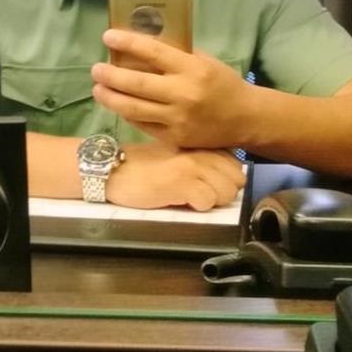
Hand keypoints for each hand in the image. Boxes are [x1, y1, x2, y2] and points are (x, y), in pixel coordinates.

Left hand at [91, 29, 250, 147]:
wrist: (245, 118)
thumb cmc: (223, 84)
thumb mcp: (205, 62)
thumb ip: (176, 56)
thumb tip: (142, 47)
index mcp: (192, 69)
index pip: (153, 52)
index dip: (127, 43)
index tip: (108, 36)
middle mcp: (183, 94)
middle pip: (136, 84)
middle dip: (110, 75)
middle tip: (96, 69)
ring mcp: (178, 119)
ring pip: (133, 109)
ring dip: (111, 98)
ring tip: (97, 89)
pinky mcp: (175, 138)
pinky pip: (143, 125)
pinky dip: (127, 114)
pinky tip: (119, 105)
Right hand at [106, 142, 245, 210]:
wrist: (114, 169)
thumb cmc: (144, 165)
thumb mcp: (177, 154)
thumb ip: (201, 159)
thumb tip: (225, 178)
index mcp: (201, 144)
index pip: (236, 165)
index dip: (225, 179)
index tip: (208, 184)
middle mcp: (201, 152)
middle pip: (237, 181)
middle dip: (222, 192)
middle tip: (200, 194)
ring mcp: (193, 167)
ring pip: (227, 193)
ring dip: (212, 201)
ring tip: (190, 198)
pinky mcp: (182, 184)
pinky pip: (208, 203)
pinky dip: (198, 207)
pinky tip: (182, 201)